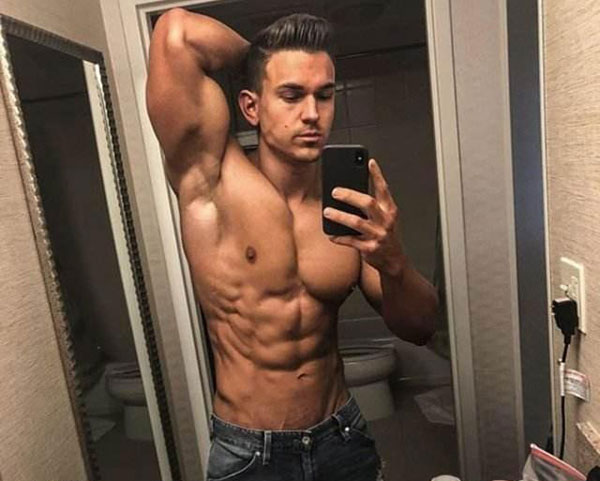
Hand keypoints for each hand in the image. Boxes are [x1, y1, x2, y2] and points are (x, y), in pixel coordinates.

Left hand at [323, 158, 404, 274]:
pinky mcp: (370, 248)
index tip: (370, 162)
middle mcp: (386, 221)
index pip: (384, 189)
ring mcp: (378, 235)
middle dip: (350, 196)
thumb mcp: (384, 218)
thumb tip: (349, 193)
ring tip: (327, 212)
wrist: (394, 260)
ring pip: (357, 222)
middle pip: (368, 203)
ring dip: (340, 216)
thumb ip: (372, 206)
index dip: (378, 175)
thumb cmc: (385, 234)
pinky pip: (351, 241)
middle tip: (335, 191)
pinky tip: (330, 234)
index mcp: (390, 210)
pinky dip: (339, 237)